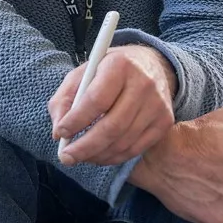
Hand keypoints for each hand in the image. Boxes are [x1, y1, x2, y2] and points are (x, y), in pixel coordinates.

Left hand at [49, 44, 177, 165]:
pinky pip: (136, 148)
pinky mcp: (164, 122)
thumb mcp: (82, 73)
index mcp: (119, 65)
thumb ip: (65, 99)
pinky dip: (113, 157)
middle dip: (85, 146)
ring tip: (79, 156)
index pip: (97, 100)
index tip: (60, 133)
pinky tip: (98, 156)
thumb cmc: (108, 70)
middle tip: (66, 157)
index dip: (76, 120)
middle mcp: (144, 84)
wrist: (150, 65)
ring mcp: (158, 105)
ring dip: (97, 155)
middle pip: (112, 126)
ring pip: (124, 141)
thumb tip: (58, 132)